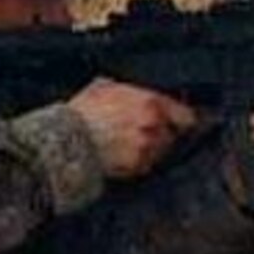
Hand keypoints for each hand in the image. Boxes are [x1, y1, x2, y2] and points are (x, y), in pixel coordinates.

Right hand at [68, 78, 197, 178]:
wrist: (67, 140)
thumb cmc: (82, 112)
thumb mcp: (105, 87)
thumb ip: (130, 91)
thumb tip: (136, 93)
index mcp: (151, 103)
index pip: (186, 115)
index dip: (181, 119)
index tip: (179, 122)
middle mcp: (155, 127)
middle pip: (171, 135)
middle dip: (160, 134)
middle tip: (139, 133)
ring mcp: (148, 149)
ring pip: (159, 152)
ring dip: (149, 149)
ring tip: (125, 145)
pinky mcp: (137, 167)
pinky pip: (145, 165)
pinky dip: (136, 162)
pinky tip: (119, 155)